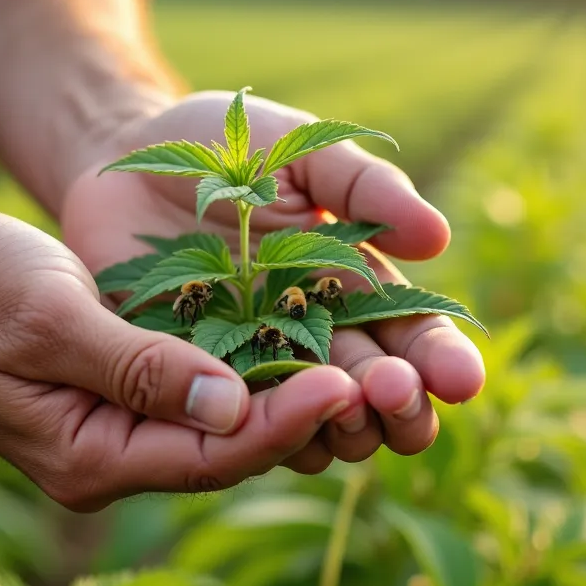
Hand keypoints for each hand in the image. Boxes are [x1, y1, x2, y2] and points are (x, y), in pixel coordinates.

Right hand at [0, 211, 363, 511]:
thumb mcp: (48, 319)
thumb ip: (136, 366)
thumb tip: (231, 404)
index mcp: (89, 456)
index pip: (208, 452)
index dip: (280, 420)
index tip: (343, 383)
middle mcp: (113, 458)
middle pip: (230, 451)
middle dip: (305, 417)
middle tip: (384, 382)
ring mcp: (120, 432)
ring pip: (225, 427)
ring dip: (291, 399)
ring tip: (368, 366)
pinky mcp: (126, 397)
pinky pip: (204, 398)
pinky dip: (253, 375)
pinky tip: (304, 344)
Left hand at [61, 91, 485, 473]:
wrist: (125, 162)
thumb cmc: (226, 150)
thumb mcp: (300, 151)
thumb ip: (364, 188)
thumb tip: (438, 238)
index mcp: (356, 286)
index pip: (413, 336)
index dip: (440, 362)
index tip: (460, 380)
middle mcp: (318, 337)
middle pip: (378, 396)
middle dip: (398, 404)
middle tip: (394, 392)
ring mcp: (259, 365)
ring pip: (318, 425)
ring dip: (340, 427)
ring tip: (344, 405)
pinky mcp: (199, 382)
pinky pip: (239, 429)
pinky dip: (262, 434)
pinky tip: (270, 423)